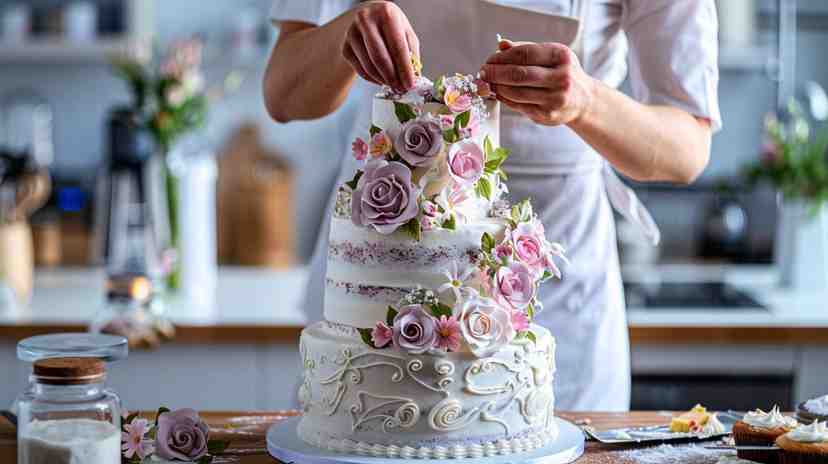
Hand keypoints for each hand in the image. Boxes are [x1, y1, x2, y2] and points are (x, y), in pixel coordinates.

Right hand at [343, 1, 419, 91]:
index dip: (404, 69)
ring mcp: (352, 34)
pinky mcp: (345, 47)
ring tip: (393, 85)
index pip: (397, 47)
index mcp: (386, 14)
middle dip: (392, 77)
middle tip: (401, 88)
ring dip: (383, 80)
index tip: (410, 84)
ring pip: (369, 66)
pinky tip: (381, 80)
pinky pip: (360, 70)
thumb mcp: (406, 32)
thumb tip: (413, 78)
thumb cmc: (391, 26)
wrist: (370, 17)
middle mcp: (366, 20)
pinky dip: (373, 79)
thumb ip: (411, 53)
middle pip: (380, 57)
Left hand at [480, 41, 594, 125]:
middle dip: (495, 73)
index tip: (490, 59)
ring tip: (488, 82)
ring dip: (497, 87)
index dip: (502, 57)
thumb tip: (501, 45)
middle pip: (518, 74)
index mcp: (561, 56)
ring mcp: (555, 98)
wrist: (583, 100)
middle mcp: (561, 77)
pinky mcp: (547, 115)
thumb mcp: (550, 56)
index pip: (524, 54)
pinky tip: (498, 93)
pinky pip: (519, 106)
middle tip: (483, 72)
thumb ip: (525, 49)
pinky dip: (504, 98)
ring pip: (516, 92)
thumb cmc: (562, 73)